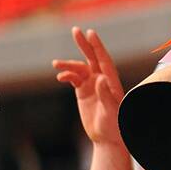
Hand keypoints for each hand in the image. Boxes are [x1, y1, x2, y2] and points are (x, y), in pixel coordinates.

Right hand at [53, 28, 124, 144]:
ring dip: (68, 65)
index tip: (91, 33)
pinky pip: (73, 79)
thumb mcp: (111, 112)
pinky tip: (60, 78)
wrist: (107, 139)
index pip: (104, 60)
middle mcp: (102, 80)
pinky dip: (67, 76)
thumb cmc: (115, 127)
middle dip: (84, 44)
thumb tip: (99, 79)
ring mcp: (92, 85)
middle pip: (92, 58)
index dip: (97, 46)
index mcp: (112, 82)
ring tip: (56, 65)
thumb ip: (106, 95)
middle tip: (76, 30)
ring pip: (79, 69)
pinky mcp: (83, 92)